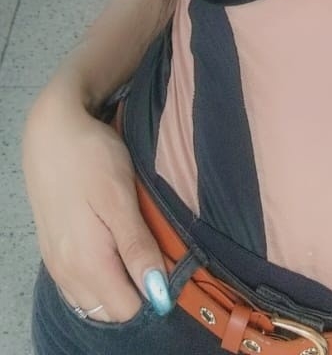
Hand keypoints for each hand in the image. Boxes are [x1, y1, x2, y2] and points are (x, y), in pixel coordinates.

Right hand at [23, 90, 171, 322]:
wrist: (51, 132)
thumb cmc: (91, 157)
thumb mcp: (121, 197)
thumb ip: (137, 248)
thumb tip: (158, 294)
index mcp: (88, 262)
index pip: (128, 309)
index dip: (153, 293)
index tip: (168, 264)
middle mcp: (68, 273)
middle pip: (111, 311)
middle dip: (136, 292)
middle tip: (154, 253)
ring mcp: (57, 264)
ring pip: (94, 302)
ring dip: (117, 287)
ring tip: (135, 250)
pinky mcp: (53, 253)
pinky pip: (78, 288)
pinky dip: (98, 279)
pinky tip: (111, 251)